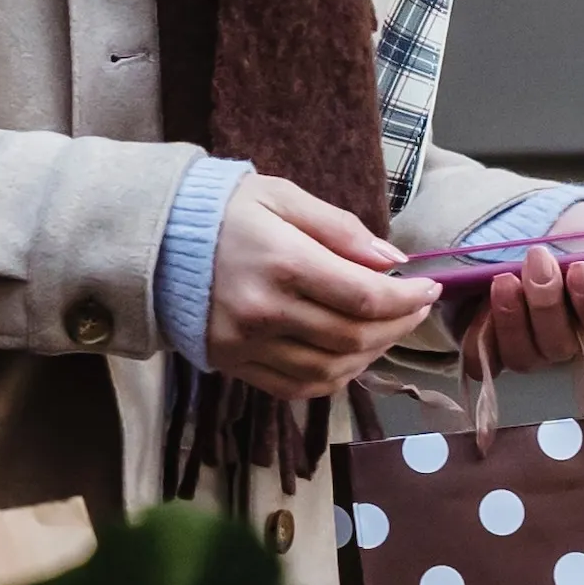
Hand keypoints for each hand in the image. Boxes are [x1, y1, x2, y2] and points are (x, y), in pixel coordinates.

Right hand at [204, 176, 440, 402]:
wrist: (154, 240)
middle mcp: (265, 311)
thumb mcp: (282, 197)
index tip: (429, 289)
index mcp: (282, 262)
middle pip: (353, 338)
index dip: (407, 299)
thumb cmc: (223, 210)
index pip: (364, 297)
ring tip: (387, 330)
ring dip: (372, 355)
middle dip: (398, 326)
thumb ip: (339, 228)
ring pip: (331, 369)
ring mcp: (247, 345)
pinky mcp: (234, 364)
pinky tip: (350, 355)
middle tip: (415, 309)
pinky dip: (334, 377)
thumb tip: (391, 261)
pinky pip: (297, 387)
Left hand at [476, 203, 583, 371]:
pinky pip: (483, 360)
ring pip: (523, 355)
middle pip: (559, 344)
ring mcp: (527, 348)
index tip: (581, 268)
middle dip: (547, 302)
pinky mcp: (489, 349)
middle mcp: (565, 340)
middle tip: (538, 260)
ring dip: (512, 317)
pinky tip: (479, 303)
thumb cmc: (579, 236)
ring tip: (504, 278)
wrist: (527, 227)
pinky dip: (480, 336)